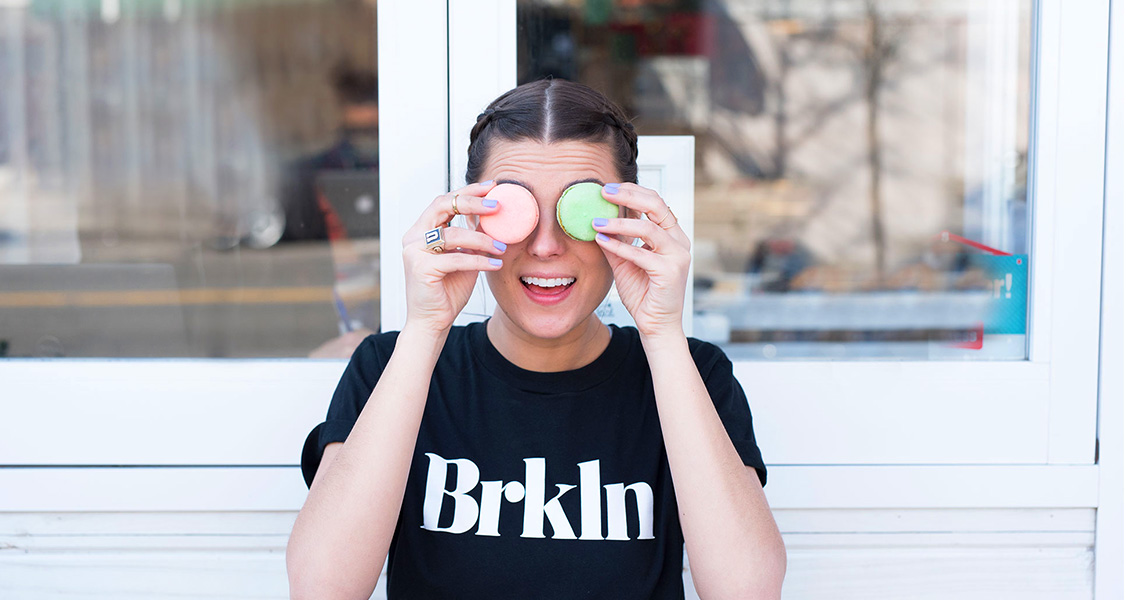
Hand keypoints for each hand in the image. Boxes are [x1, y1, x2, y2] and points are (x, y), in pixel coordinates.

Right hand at [401, 181, 505, 333]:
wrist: (432, 322)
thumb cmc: (448, 290)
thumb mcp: (464, 257)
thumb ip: (472, 237)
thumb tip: (495, 216)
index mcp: (422, 230)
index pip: (444, 202)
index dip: (468, 192)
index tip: (493, 186)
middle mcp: (413, 237)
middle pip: (442, 206)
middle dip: (472, 202)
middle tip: (497, 205)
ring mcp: (414, 252)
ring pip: (452, 235)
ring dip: (482, 240)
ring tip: (502, 247)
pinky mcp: (420, 268)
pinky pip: (455, 259)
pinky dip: (478, 260)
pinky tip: (495, 264)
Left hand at [593, 183, 690, 338]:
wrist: (655, 325)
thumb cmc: (644, 294)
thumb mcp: (625, 260)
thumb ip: (617, 240)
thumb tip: (597, 218)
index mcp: (672, 235)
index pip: (655, 202)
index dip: (632, 191)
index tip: (608, 188)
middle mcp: (679, 241)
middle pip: (657, 205)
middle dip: (628, 195)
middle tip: (604, 192)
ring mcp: (678, 256)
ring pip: (648, 227)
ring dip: (619, 223)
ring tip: (596, 221)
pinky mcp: (670, 272)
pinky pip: (641, 254)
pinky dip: (619, 246)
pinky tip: (602, 241)